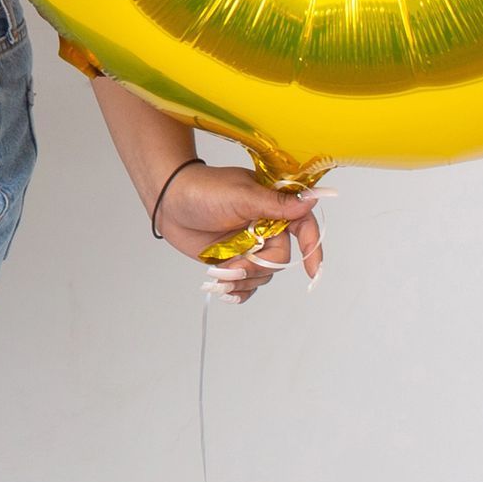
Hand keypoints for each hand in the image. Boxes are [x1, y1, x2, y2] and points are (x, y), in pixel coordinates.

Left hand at [156, 160, 327, 300]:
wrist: (169, 202)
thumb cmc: (203, 190)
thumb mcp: (241, 196)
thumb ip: (275, 204)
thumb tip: (311, 199)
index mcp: (273, 208)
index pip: (303, 227)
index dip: (312, 248)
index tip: (312, 272)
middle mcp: (266, 228)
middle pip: (279, 260)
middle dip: (256, 268)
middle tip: (231, 267)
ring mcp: (250, 246)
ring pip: (261, 276)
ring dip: (242, 281)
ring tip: (218, 275)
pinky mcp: (233, 261)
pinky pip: (246, 285)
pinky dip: (238, 291)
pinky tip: (225, 290)